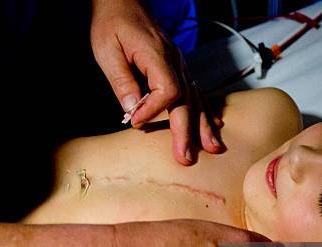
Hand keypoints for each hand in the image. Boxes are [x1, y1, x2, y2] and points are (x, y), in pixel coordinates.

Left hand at [90, 0, 223, 165]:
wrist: (122, 2)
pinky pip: (196, 90)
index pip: (166, 90)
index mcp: (157, 55)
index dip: (153, 110)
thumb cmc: (112, 24)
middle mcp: (174, 60)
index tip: (136, 122)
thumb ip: (122, 81)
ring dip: (203, 125)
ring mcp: (179, 63)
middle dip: (187, 131)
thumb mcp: (107, 51)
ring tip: (212, 148)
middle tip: (185, 157)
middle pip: (186, 100)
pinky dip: (205, 110)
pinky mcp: (178, 67)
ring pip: (196, 97)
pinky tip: (214, 125)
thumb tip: (133, 111)